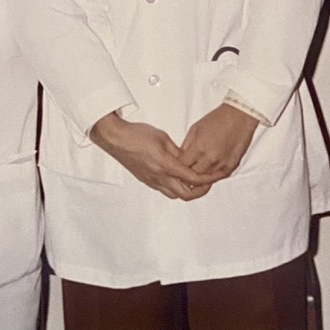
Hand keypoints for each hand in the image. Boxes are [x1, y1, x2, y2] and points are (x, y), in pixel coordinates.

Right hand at [90, 113, 219, 199]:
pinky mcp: (145, 180)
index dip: (206, 179)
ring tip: (194, 182)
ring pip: (174, 195)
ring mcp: (151, 181)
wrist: (115, 138)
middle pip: (185, 194)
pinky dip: (174, 188)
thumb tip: (187, 159)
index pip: (192, 178)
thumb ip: (177, 151)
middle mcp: (159, 177)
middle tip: (207, 183)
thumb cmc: (136, 134)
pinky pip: (164, 190)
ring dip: (186, 191)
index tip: (214, 176)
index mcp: (165, 165)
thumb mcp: (163, 138)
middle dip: (200, 191)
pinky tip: (177, 179)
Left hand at [179, 104, 259, 180]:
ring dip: (199, 177)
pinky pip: (217, 178)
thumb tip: (179, 158)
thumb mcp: (195, 129)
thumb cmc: (217, 119)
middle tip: (183, 172)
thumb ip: (186, 146)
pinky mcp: (231, 167)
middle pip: (193, 176)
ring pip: (205, 180)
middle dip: (186, 175)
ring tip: (194, 172)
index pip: (182, 166)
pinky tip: (207, 169)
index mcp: (199, 147)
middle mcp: (211, 158)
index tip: (174, 167)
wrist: (239, 117)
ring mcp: (222, 165)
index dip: (177, 167)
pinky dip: (211, 176)